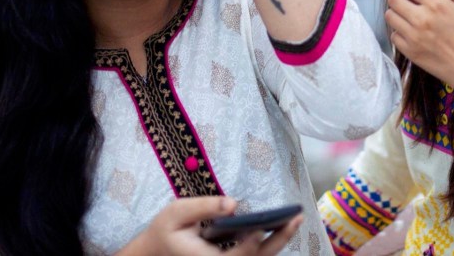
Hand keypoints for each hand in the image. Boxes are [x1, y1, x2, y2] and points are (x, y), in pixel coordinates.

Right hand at [118, 196, 303, 255]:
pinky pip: (256, 255)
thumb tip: (232, 203)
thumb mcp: (176, 214)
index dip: (251, 244)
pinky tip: (282, 224)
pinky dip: (270, 242)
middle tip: (296, 218)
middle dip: (279, 240)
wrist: (157, 252)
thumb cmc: (166, 232)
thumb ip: (203, 207)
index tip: (261, 227)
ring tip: (295, 218)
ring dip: (279, 241)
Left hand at [385, 0, 453, 99]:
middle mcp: (421, 19)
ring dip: (398, 13)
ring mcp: (413, 38)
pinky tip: (414, 33)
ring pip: (390, 17)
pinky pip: (394, 37)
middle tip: (412, 0)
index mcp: (436, 4)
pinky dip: (400, 32)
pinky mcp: (411, 54)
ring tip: (412, 16)